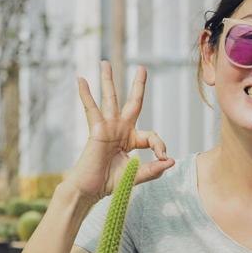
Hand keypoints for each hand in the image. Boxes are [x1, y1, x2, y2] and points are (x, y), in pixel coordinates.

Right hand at [66, 61, 174, 202]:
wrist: (91, 189)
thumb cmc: (110, 183)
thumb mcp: (137, 175)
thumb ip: (153, 169)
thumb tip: (171, 161)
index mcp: (131, 140)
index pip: (151, 135)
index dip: (160, 145)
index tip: (163, 158)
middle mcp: (121, 130)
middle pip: (133, 103)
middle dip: (138, 86)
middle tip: (142, 68)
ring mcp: (108, 128)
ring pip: (110, 99)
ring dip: (108, 80)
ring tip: (105, 63)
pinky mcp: (96, 130)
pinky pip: (90, 109)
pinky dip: (86, 94)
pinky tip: (81, 79)